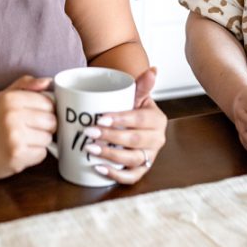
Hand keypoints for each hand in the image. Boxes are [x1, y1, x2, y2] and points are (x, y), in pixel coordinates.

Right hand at [0, 75, 55, 179]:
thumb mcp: (3, 97)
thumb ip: (25, 85)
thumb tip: (48, 81)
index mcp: (10, 99)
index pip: (48, 103)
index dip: (45, 110)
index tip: (35, 115)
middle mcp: (12, 116)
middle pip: (51, 121)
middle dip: (44, 127)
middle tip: (28, 129)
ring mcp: (15, 137)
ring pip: (48, 139)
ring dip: (39, 142)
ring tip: (21, 140)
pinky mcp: (17, 156)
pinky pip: (41, 154)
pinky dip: (33, 155)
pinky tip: (19, 151)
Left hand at [83, 67, 166, 184]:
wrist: (134, 123)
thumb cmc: (132, 108)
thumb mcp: (136, 95)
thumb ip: (142, 84)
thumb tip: (153, 70)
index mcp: (157, 120)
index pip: (140, 119)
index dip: (121, 119)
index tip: (101, 117)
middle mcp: (157, 140)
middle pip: (135, 140)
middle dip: (111, 137)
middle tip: (89, 132)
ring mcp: (150, 156)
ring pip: (133, 160)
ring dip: (110, 155)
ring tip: (90, 148)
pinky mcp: (141, 169)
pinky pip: (132, 177)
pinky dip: (116, 176)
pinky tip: (99, 168)